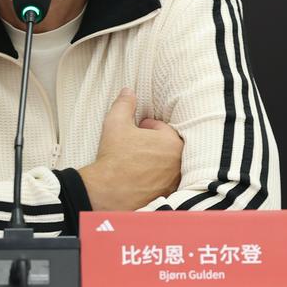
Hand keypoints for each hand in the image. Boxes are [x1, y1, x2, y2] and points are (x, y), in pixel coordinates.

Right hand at [78, 88, 182, 210]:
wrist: (107, 192)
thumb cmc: (114, 157)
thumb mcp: (116, 123)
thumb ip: (124, 104)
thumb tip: (128, 91)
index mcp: (171, 142)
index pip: (162, 127)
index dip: (146, 127)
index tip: (135, 131)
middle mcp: (179, 163)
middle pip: (167, 146)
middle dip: (153, 143)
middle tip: (135, 145)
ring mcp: (174, 181)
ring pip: (166, 164)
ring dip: (155, 160)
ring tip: (136, 161)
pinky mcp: (167, 196)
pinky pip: (163, 181)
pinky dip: (154, 177)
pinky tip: (139, 177)